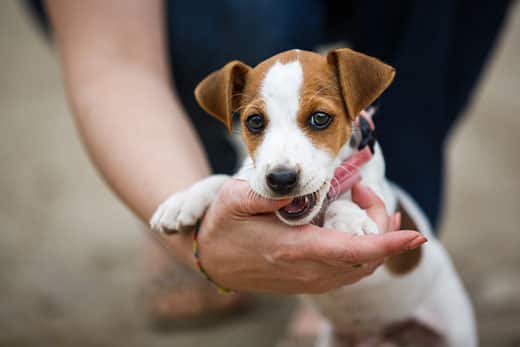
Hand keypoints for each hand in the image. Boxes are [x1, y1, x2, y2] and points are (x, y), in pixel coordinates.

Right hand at [196, 179, 425, 293]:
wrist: (211, 260)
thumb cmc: (223, 226)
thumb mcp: (236, 199)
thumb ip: (270, 192)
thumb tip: (301, 185)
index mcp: (294, 249)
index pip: (353, 250)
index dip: (388, 243)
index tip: (414, 234)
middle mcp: (308, 271)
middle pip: (367, 258)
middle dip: (381, 224)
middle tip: (361, 190)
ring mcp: (310, 280)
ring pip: (362, 267)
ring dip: (374, 237)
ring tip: (360, 202)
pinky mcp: (309, 280)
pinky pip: (349, 270)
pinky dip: (363, 249)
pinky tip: (354, 225)